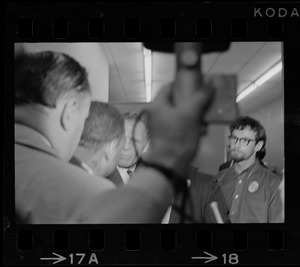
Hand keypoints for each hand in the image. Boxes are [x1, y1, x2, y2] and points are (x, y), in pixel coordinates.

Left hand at [144, 43, 213, 175]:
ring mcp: (162, 125)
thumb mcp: (191, 114)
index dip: (184, 83)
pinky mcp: (168, 136)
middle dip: (193, 103)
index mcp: (157, 104)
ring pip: (182, 113)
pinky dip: (192, 126)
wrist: (169, 165)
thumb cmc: (178, 137)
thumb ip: (200, 96)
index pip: (170, 86)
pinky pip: (181, 125)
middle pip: (178, 100)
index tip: (199, 86)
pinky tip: (201, 131)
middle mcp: (157, 113)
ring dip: (195, 116)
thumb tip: (211, 83)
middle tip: (205, 105)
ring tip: (204, 122)